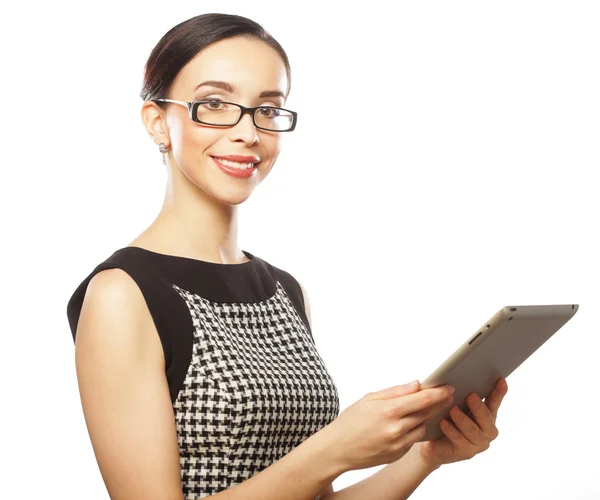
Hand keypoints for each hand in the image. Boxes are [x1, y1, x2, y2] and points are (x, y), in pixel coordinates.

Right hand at [324, 380, 454, 471]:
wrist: (338, 449)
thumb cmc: (350, 420)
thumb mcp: (369, 399)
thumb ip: (395, 391)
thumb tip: (416, 384)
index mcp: (389, 411)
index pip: (422, 399)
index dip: (438, 392)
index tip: (448, 387)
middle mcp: (396, 429)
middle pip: (427, 413)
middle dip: (439, 402)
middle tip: (447, 394)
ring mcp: (398, 444)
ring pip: (423, 427)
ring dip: (427, 416)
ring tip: (428, 407)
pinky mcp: (398, 454)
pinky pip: (414, 439)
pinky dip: (415, 429)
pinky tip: (413, 422)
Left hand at [415, 378, 507, 468]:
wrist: (433, 443)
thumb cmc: (445, 419)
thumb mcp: (452, 404)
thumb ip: (458, 394)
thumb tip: (454, 381)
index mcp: (486, 414)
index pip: (494, 402)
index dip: (498, 392)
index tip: (501, 380)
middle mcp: (486, 430)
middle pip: (487, 419)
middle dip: (479, 408)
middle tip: (471, 396)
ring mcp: (478, 443)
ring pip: (474, 432)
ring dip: (463, 420)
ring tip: (453, 410)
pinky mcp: (466, 453)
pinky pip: (460, 441)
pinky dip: (452, 431)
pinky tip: (443, 422)